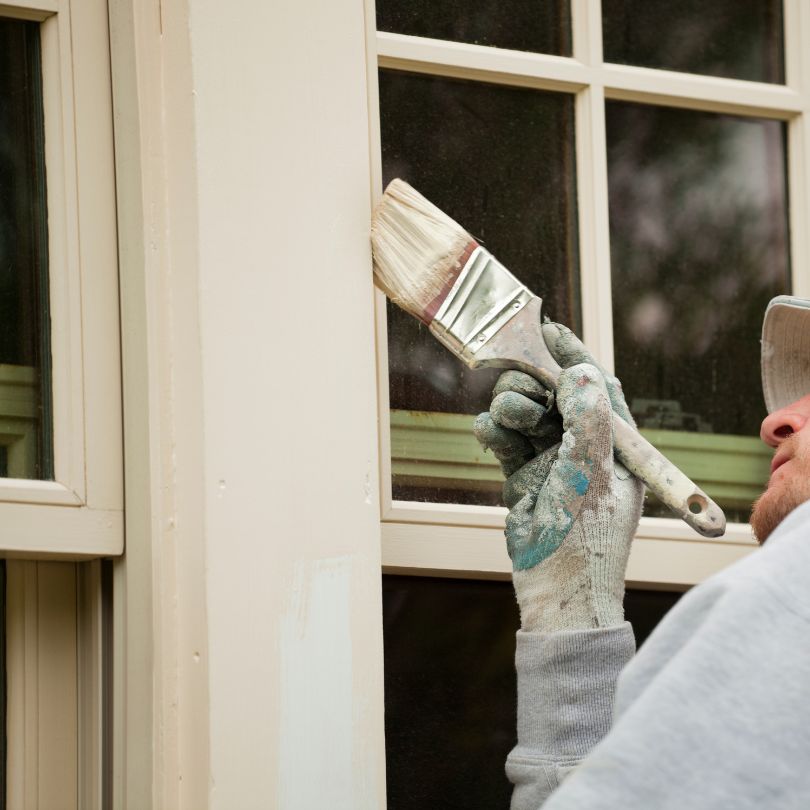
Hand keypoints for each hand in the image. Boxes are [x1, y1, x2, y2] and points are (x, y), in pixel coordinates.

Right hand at [474, 322, 643, 632]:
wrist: (557, 594)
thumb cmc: (586, 540)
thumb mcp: (592, 475)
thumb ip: (587, 419)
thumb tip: (579, 371)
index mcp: (616, 446)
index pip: (597, 388)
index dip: (575, 357)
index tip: (550, 331)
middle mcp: (585, 448)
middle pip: (553, 395)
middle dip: (532, 386)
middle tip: (517, 390)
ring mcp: (552, 462)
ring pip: (525, 414)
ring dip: (510, 408)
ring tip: (502, 420)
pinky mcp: (522, 476)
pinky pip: (505, 440)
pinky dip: (493, 431)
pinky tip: (487, 432)